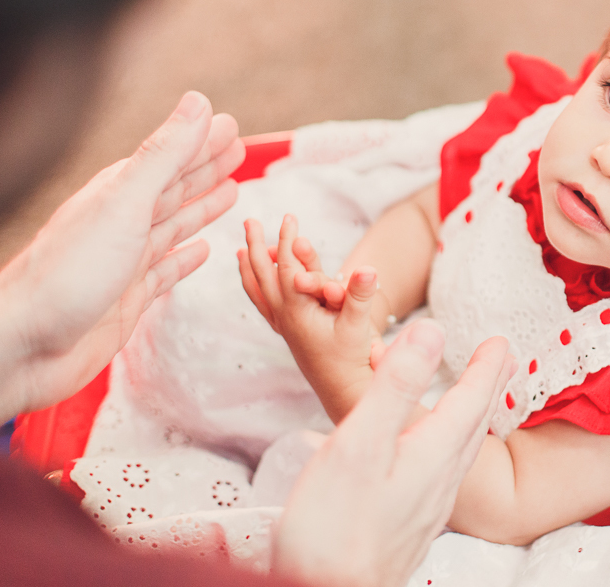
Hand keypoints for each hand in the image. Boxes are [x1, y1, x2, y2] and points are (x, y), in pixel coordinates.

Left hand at [0, 92, 242, 442]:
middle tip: (238, 148)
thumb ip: (163, 155)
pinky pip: (166, 272)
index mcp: (119, 195)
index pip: (170, 159)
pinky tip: (201, 251)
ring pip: (173, 227)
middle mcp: (121, 224)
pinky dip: (186, 259)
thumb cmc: (66, 275)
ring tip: (230, 191)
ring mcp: (124, 262)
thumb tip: (199, 103)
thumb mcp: (124, 204)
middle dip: (206, 168)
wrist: (24, 347)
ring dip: (201, 207)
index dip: (202, 141)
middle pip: (174, 189)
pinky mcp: (128, 299)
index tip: (230, 125)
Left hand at [239, 214, 379, 421]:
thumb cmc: (352, 360)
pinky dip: (257, 288)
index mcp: (296, 310)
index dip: (287, 240)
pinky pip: (265, 305)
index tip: (289, 218)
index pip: (287, 267)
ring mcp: (284, 326)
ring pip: (259, 291)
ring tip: (241, 249)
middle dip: (255, 246)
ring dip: (250, 267)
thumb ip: (361, 295)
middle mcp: (284, 316)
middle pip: (262, 275)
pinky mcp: (291, 333)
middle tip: (249, 220)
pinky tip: (256, 283)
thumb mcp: (359, 325)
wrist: (343, 391)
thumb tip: (367, 269)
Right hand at [274, 322, 513, 586]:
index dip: (486, 367)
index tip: (500, 342)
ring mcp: (426, 508)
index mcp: (432, 454)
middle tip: (505, 362)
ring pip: (462, 451)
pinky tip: (435, 459)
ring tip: (477, 400)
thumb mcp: (361, 442)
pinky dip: (449, 446)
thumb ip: (396, 385)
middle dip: (488, 389)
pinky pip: (443, 472)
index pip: (471, 400)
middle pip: (474, 424)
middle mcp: (439, 482)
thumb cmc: (335, 528)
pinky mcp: (408, 527)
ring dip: (473, 417)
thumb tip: (431, 331)